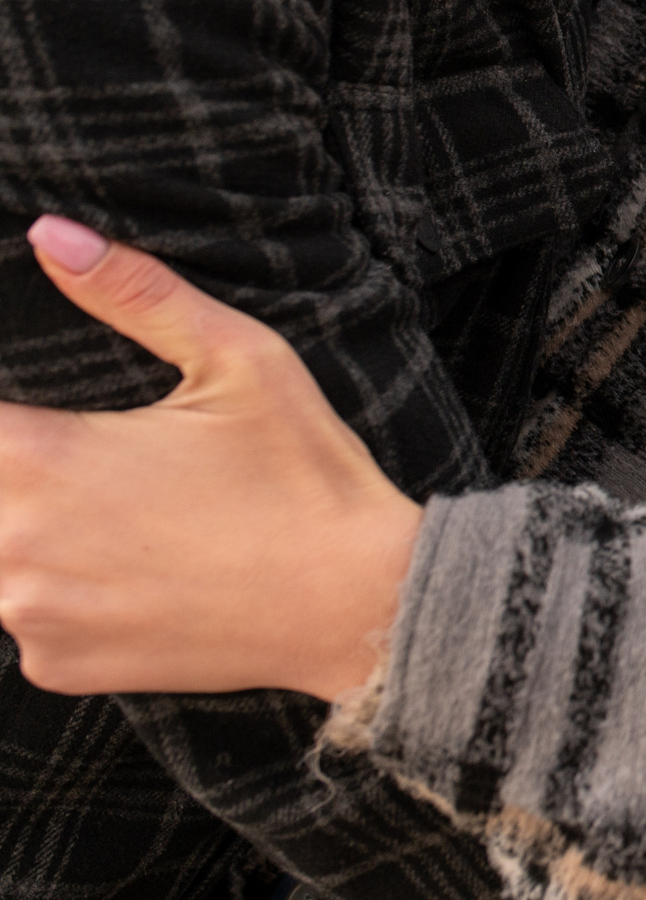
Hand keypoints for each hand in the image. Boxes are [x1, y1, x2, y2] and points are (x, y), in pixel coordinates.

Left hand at [0, 217, 419, 699]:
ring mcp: (31, 615)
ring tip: (124, 514)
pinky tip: (129, 571)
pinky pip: (22, 619)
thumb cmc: (305, 475)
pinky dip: (55, 592)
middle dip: (22, 467)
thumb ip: (136, 293)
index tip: (45, 421)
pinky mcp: (56, 665)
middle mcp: (16, 545)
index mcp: (46, 460)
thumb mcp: (241, 360)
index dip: (6, 418)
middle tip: (112, 466)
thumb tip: (52, 233)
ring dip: (29, 529)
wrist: (357, 605)